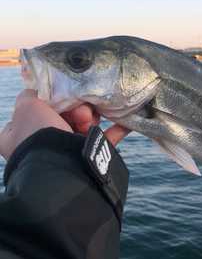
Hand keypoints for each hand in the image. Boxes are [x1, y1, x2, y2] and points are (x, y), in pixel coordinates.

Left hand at [0, 90, 131, 160]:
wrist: (62, 168)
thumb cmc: (38, 134)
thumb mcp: (26, 105)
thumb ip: (32, 92)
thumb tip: (45, 90)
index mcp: (18, 135)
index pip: (36, 108)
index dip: (52, 99)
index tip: (62, 96)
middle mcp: (39, 143)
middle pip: (63, 114)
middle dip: (75, 109)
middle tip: (80, 112)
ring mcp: (64, 151)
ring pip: (83, 124)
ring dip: (90, 118)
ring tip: (88, 121)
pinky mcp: (86, 158)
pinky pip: (103, 140)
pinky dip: (113, 130)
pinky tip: (125, 122)